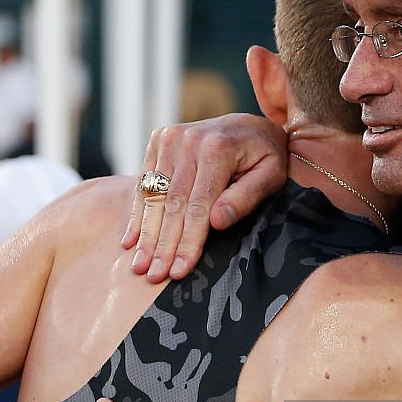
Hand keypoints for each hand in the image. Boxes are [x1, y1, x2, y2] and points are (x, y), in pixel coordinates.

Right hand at [123, 114, 287, 281]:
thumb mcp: (270, 175)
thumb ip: (246, 197)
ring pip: (153, 196)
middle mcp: (188, 140)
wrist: (250, 125)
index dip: (188, 242)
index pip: (198, 206)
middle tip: (153, 276)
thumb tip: (217, 222)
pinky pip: (144, 183)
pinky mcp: (158, 141)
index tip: (179, 271)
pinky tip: (131, 241)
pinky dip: (137, 214)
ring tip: (139, 265)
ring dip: (145, 234)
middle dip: (162, 244)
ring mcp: (169, 138)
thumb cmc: (266, 156)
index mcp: (217, 149)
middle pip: (171, 204)